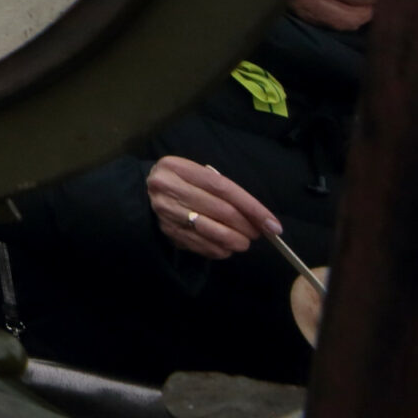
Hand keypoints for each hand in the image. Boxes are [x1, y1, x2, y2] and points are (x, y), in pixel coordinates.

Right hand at [147, 156, 277, 259]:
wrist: (144, 191)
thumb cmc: (181, 181)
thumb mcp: (197, 174)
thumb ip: (224, 190)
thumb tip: (260, 218)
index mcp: (178, 167)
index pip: (223, 188)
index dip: (252, 207)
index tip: (272, 224)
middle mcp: (168, 188)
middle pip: (220, 210)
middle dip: (247, 226)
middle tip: (258, 233)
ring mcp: (166, 212)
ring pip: (213, 231)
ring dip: (236, 241)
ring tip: (244, 242)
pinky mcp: (167, 232)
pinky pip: (202, 246)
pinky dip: (221, 250)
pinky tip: (226, 247)